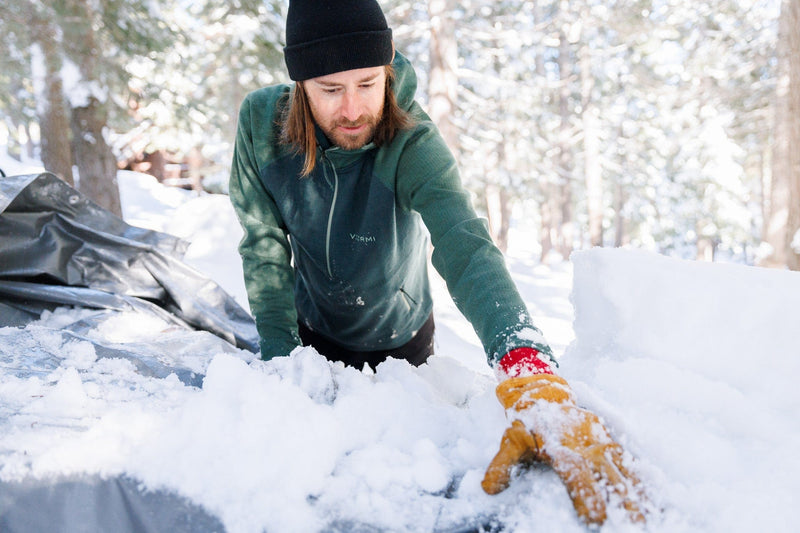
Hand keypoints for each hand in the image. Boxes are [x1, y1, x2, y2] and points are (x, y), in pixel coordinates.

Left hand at [481, 373, 646, 525]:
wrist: (544, 392)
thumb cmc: (528, 422)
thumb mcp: (511, 441)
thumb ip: (502, 465)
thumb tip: (489, 489)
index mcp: (560, 445)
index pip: (575, 472)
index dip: (585, 494)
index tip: (595, 518)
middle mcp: (584, 442)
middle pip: (605, 472)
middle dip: (620, 499)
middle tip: (633, 522)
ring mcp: (599, 439)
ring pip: (620, 466)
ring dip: (634, 490)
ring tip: (646, 514)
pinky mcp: (608, 437)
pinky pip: (627, 458)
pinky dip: (640, 476)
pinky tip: (651, 496)